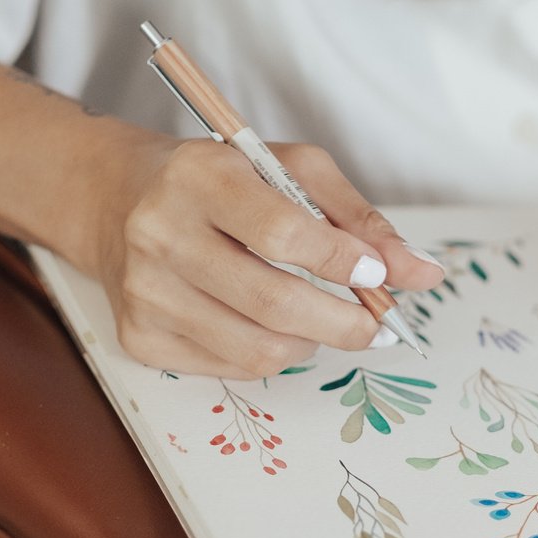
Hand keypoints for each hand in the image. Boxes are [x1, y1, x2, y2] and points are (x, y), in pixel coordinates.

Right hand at [87, 137, 445, 377]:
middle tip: (373, 325)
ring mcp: (145, 292)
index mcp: (199, 176)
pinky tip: (268, 327)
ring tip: (318, 320)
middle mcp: (160, 234)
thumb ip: (356, 218)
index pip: (283, 233)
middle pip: (273, 302)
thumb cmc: (217, 181)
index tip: (378, 275)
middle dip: (343, 323)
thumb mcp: (288, 171)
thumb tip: (421, 273)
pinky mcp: (139, 336)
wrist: (115, 200)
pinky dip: (268, 354)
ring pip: (256, 347)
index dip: (342, 262)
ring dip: (309, 342)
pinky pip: (230, 367)